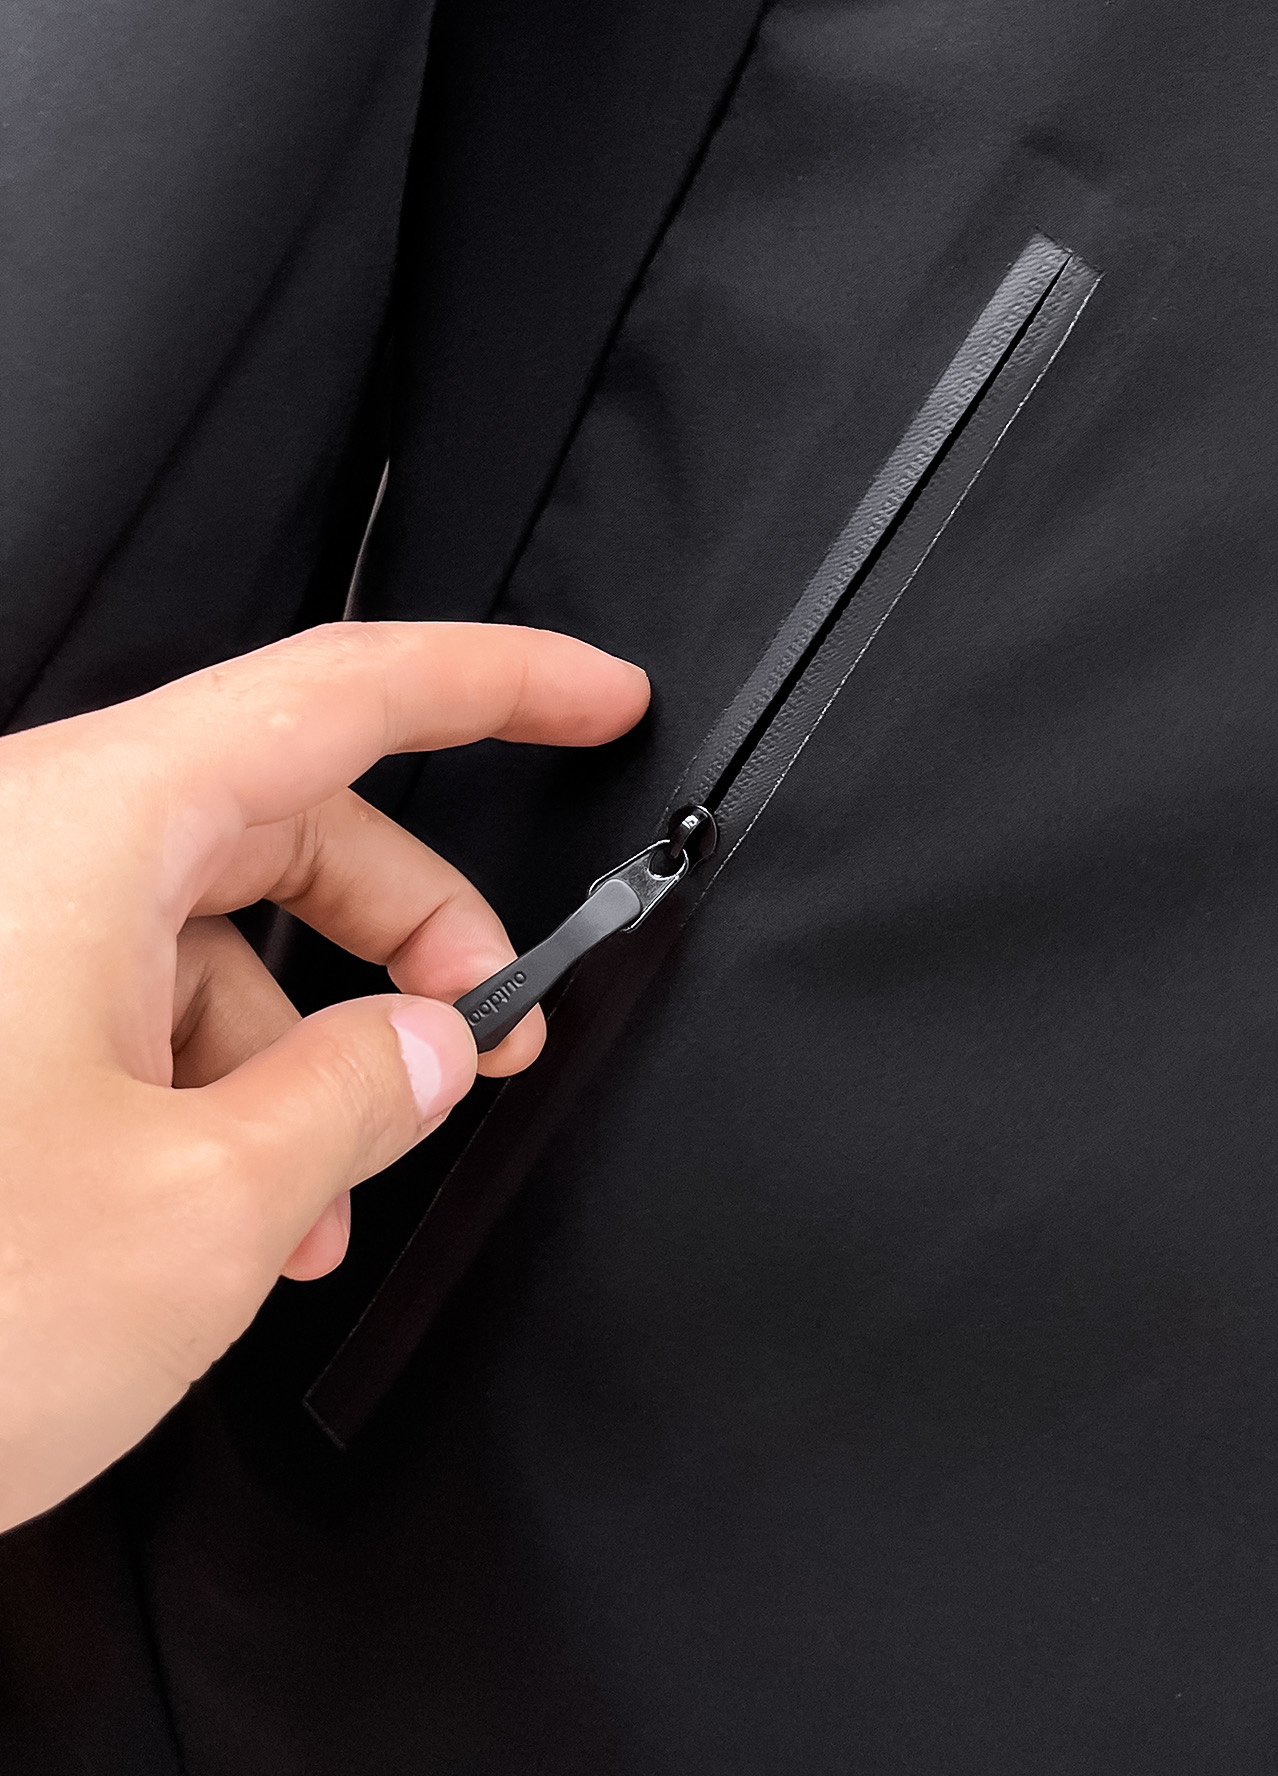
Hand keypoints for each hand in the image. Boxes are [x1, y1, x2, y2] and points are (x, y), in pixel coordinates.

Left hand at [0, 621, 648, 1531]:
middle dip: (414, 926)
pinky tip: (244, 1211)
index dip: (496, 686)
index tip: (600, 699)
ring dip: (307, 1050)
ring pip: (210, 931)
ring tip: (338, 1195)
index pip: (340, 694)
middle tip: (499, 1024)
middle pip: (287, 820)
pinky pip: (129, 1002)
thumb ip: (358, 1094)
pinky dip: (215, 1088)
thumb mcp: (203, 1207)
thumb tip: (429, 1045)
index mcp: (87, 831)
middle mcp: (31, 850)